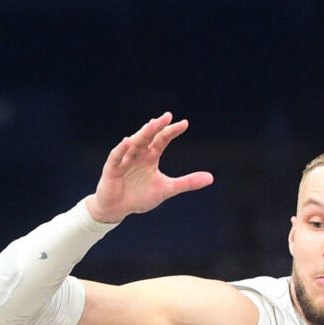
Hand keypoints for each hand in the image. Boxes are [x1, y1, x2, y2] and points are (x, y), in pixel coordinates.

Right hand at [87, 113, 213, 223]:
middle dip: (157, 126)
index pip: (162, 139)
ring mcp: (124, 160)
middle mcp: (138, 154)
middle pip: (148, 137)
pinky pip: (117, 157)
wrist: (118, 208)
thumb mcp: (167, 189)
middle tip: (168, 116)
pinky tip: (128, 141)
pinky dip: (122, 150)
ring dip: (142, 134)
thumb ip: (187, 182)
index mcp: (151, 156)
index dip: (172, 131)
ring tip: (152, 124)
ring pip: (134, 144)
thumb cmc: (140, 196)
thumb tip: (211, 178)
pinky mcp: (112, 168)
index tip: (185, 124)